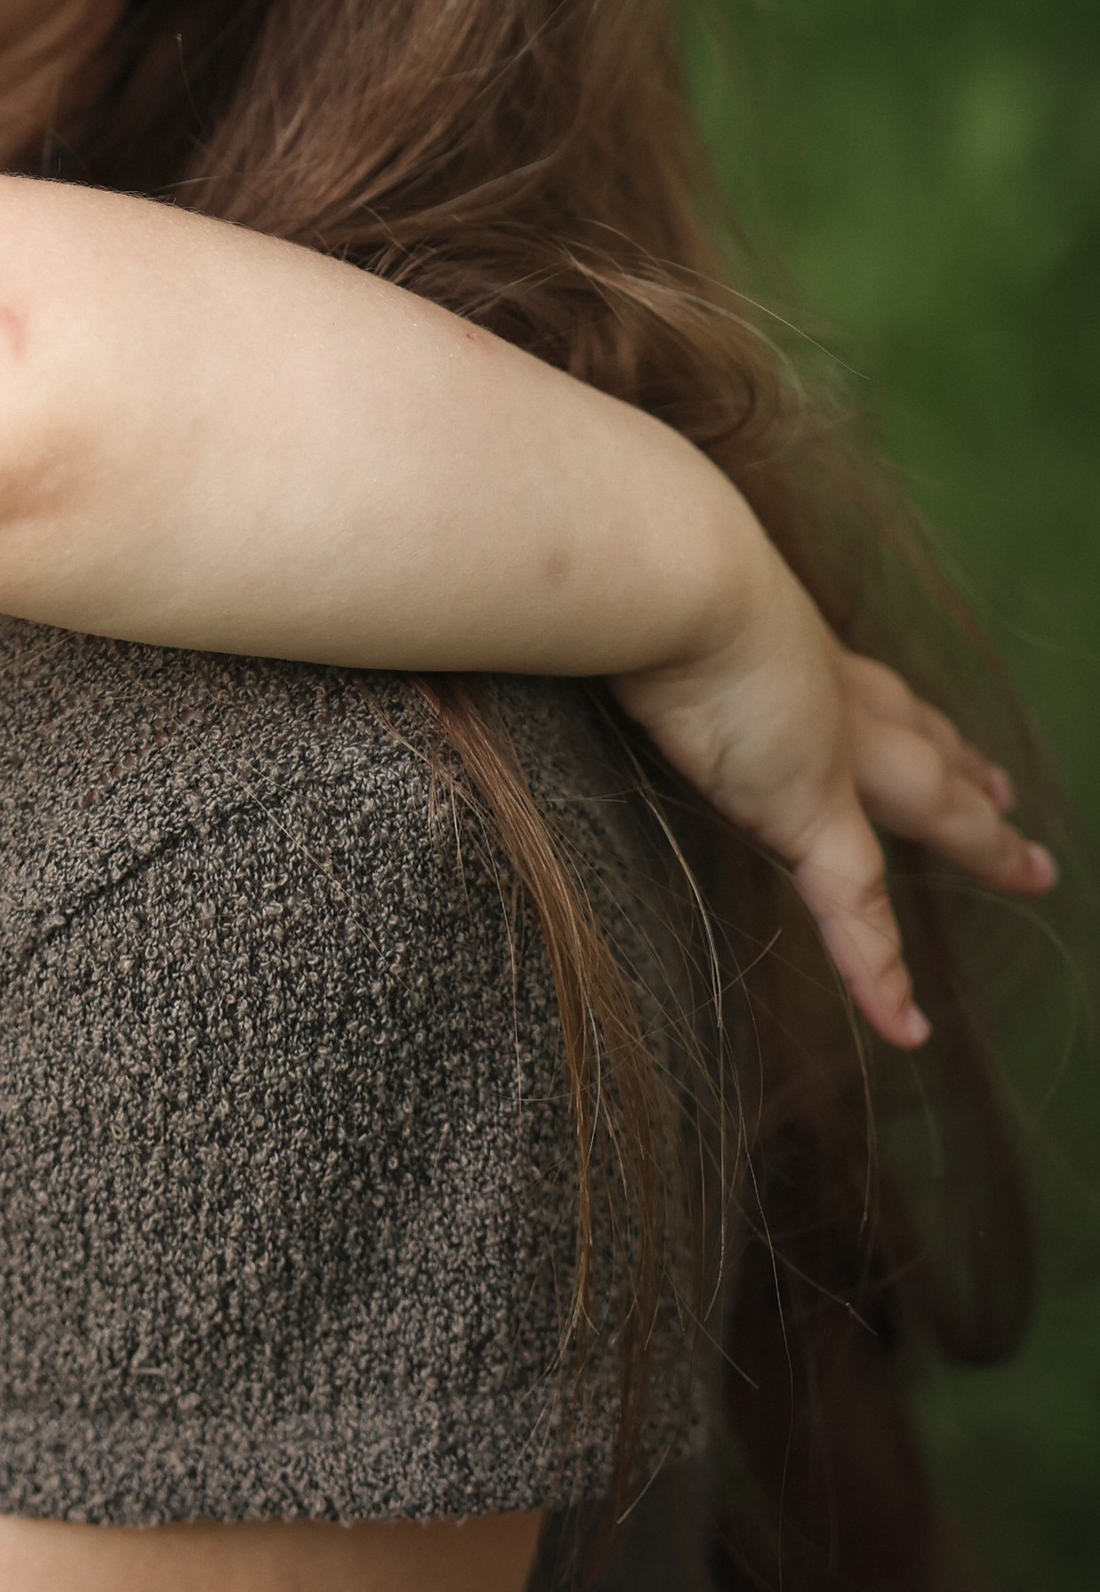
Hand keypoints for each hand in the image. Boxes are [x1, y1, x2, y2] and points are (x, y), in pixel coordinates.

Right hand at [614, 559, 1053, 1049]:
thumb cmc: (634, 564)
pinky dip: (878, 971)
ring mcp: (831, 752)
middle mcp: (823, 689)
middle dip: (963, 762)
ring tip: (1029, 868)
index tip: (929, 724)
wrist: (671, 570)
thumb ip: (620, 606)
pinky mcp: (808, 808)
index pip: (860, 684)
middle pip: (917, 733)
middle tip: (1002, 787)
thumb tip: (562, 603)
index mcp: (784, 640)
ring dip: (985, 837)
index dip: (897, 707)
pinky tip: (906, 1026)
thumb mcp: (638, 590)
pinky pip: (853, 908)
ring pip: (933, 802)